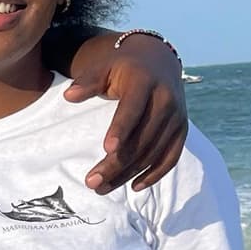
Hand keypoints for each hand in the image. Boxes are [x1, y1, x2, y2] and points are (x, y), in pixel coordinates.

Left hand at [65, 31, 187, 192]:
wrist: (160, 62)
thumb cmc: (124, 68)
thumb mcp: (105, 67)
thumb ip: (88, 81)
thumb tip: (69, 96)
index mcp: (145, 82)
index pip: (133, 108)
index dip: (121, 129)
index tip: (106, 149)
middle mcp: (165, 100)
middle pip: (142, 138)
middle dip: (116, 164)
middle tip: (91, 182)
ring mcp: (176, 117)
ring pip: (153, 153)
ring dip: (128, 174)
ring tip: (102, 188)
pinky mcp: (181, 130)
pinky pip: (170, 158)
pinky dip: (154, 174)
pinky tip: (134, 186)